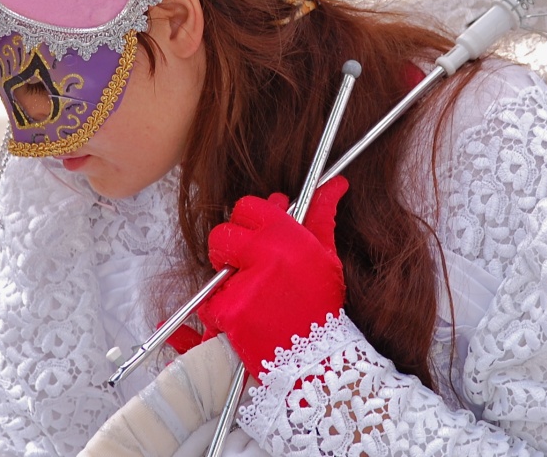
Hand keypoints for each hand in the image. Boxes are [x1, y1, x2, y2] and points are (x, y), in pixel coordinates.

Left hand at [198, 176, 347, 377]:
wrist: (317, 362)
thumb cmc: (320, 308)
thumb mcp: (327, 257)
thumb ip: (322, 216)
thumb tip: (335, 184)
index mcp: (289, 235)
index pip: (248, 207)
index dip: (247, 222)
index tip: (253, 238)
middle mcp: (267, 253)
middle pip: (222, 234)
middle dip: (228, 251)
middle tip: (245, 270)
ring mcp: (246, 282)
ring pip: (216, 271)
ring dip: (226, 284)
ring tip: (252, 301)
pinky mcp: (230, 310)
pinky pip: (211, 305)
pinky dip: (221, 315)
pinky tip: (245, 323)